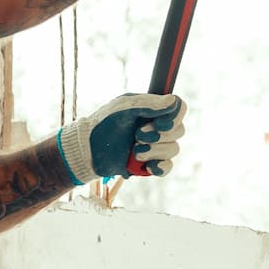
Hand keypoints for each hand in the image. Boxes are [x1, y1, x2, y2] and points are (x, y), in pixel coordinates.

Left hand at [55, 93, 185, 183]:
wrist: (88, 151)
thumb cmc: (103, 123)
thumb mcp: (123, 107)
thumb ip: (148, 104)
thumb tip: (173, 101)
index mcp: (153, 110)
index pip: (179, 108)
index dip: (175, 116)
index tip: (160, 122)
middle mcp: (157, 127)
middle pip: (179, 130)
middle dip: (159, 136)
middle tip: (137, 135)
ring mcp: (155, 147)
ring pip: (174, 149)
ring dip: (154, 151)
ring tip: (134, 152)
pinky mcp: (150, 164)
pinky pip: (168, 167)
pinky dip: (160, 167)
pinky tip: (148, 167)